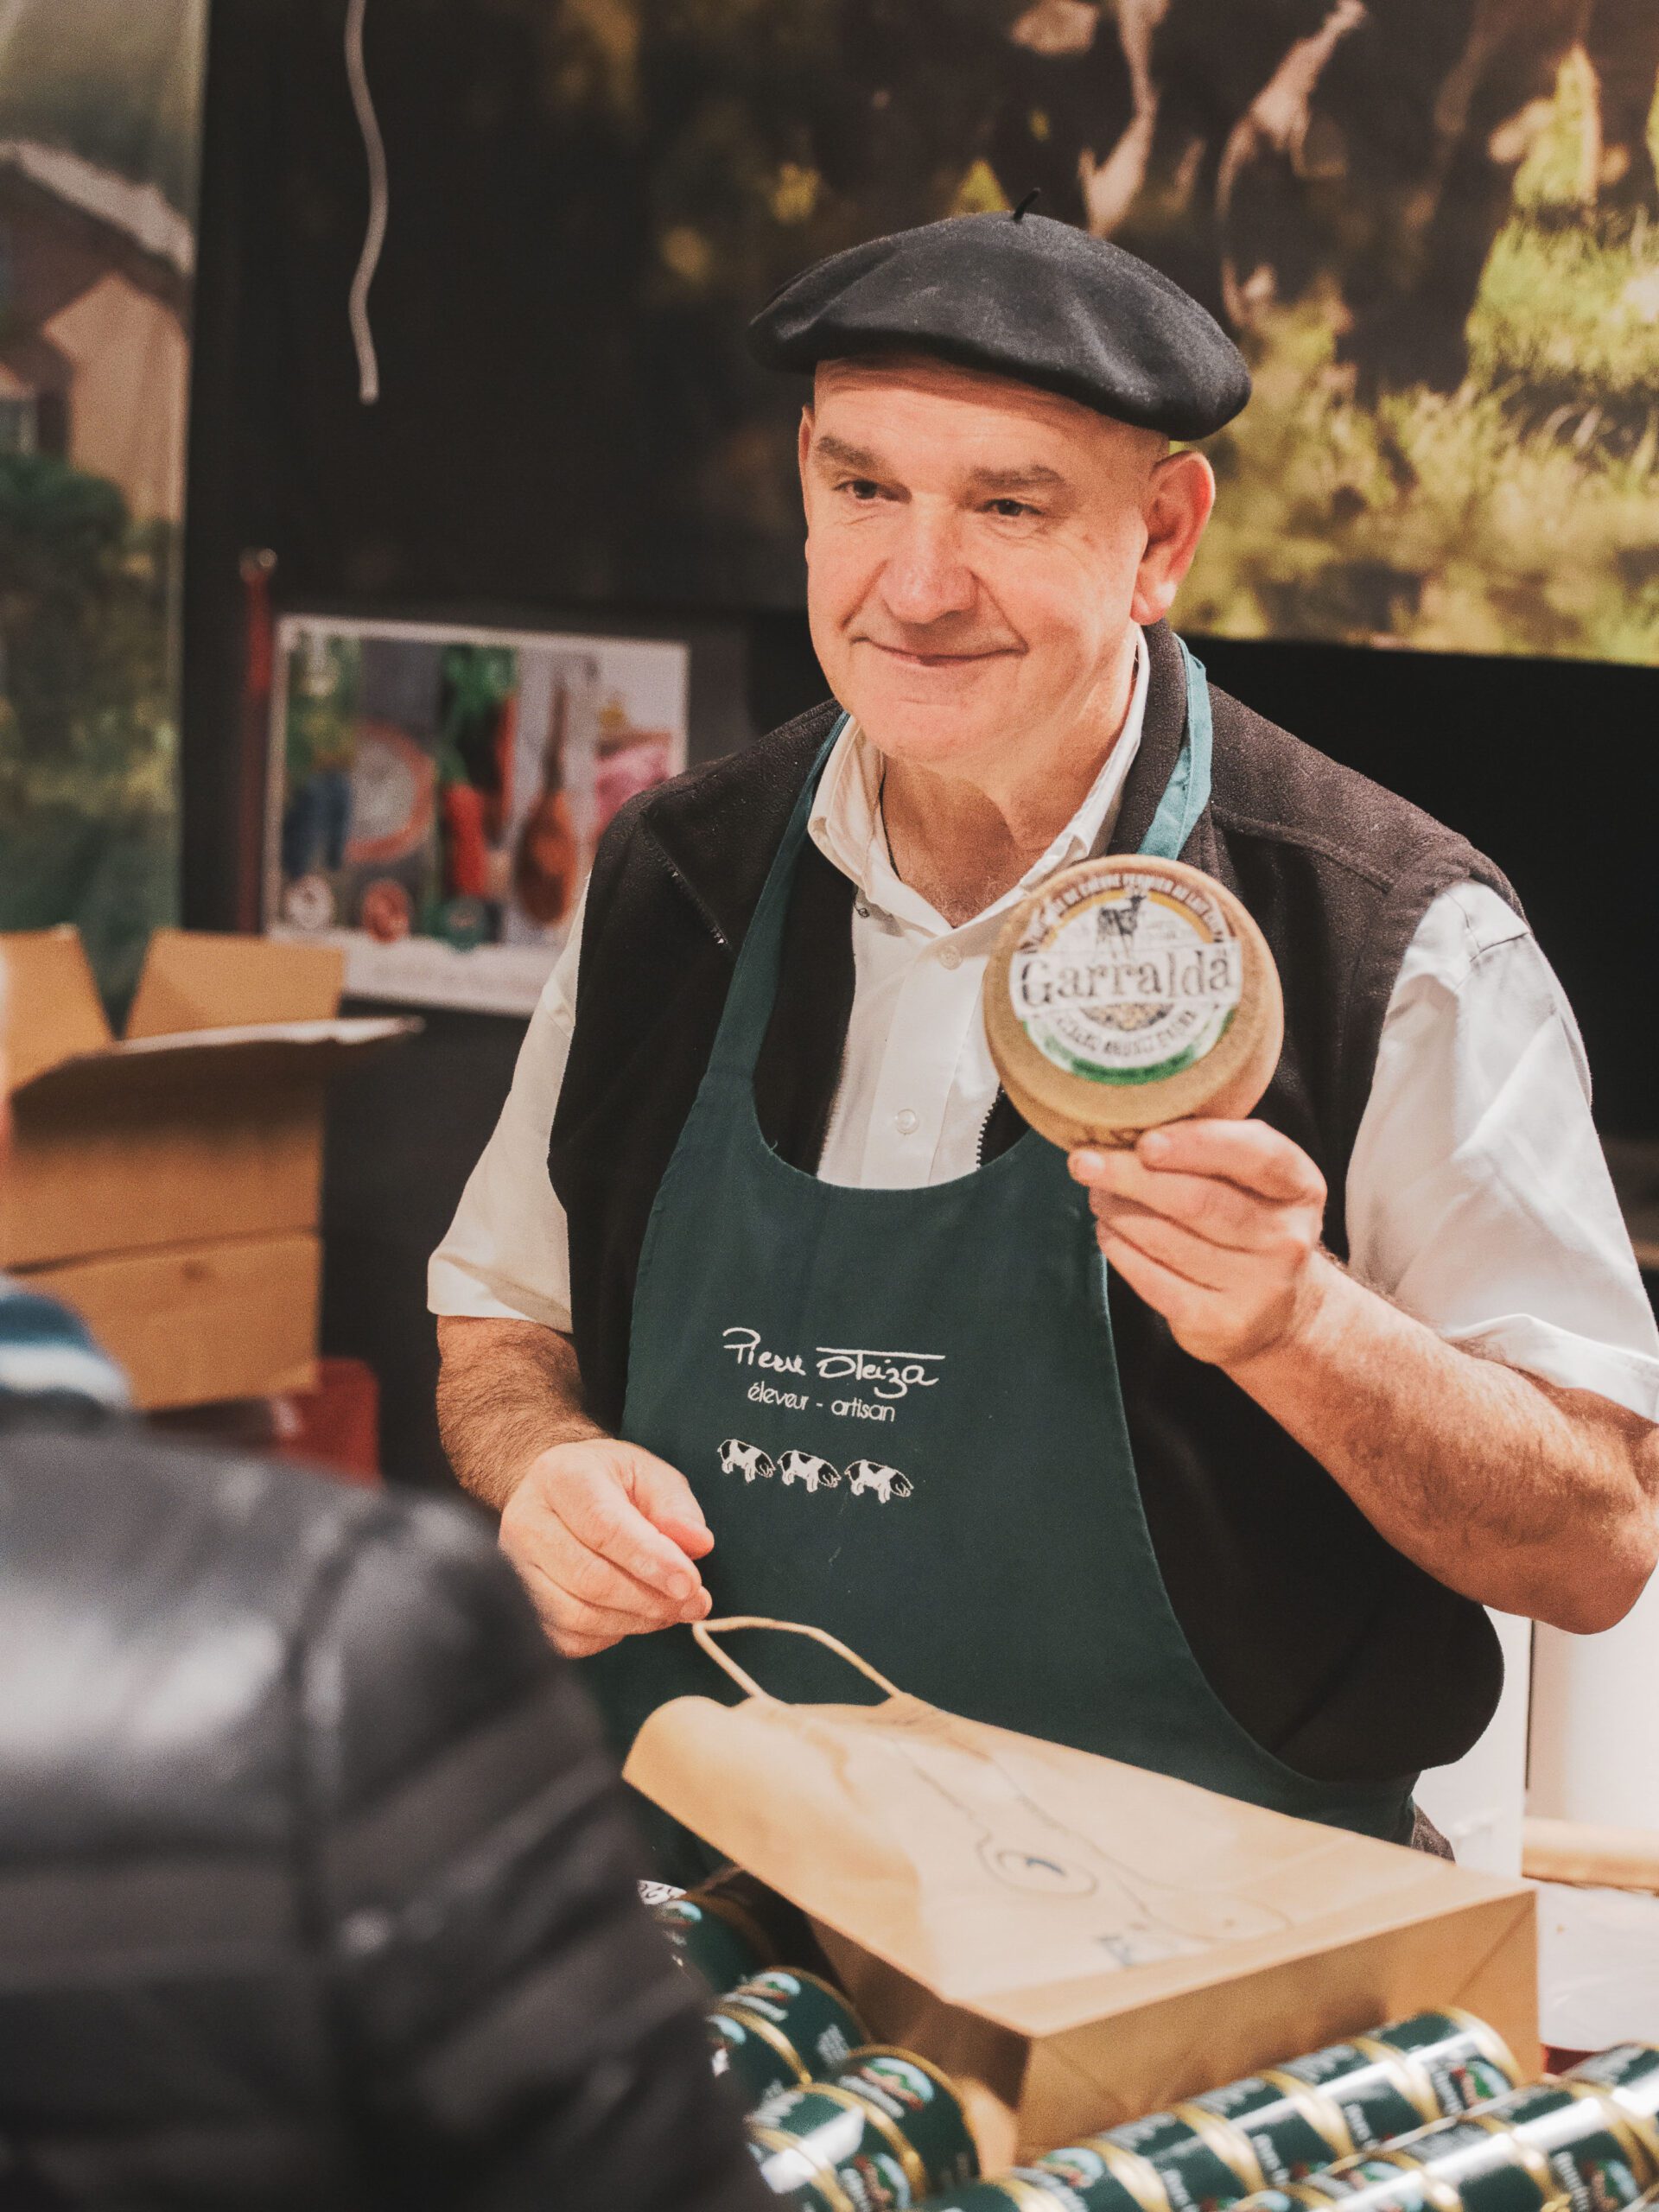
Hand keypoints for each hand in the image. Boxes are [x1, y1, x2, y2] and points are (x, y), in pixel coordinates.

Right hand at [499, 1437, 714, 1657]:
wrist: (559, 1492)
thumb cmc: (610, 1483)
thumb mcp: (650, 1475)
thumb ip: (676, 1507)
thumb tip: (697, 1544)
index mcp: (561, 1476)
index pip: (604, 1527)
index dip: (650, 1561)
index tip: (690, 1584)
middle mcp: (527, 1521)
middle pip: (589, 1577)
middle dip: (650, 1599)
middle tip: (694, 1604)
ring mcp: (514, 1566)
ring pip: (576, 1614)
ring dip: (634, 1620)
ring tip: (670, 1610)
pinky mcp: (519, 1602)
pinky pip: (566, 1637)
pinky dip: (608, 1635)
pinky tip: (633, 1616)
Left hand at [1070, 1119, 1332, 1368]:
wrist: (1281, 1313)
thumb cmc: (1252, 1224)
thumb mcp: (1255, 1180)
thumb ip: (1214, 1146)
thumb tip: (1132, 1123)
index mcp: (1299, 1187)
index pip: (1254, 1155)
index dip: (1195, 1144)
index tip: (1145, 1140)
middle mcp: (1286, 1238)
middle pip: (1198, 1200)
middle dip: (1131, 1176)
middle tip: (1085, 1161)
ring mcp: (1257, 1287)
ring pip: (1166, 1239)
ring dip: (1118, 1210)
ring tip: (1097, 1192)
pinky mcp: (1219, 1322)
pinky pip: (1153, 1279)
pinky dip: (1121, 1249)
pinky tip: (1108, 1231)